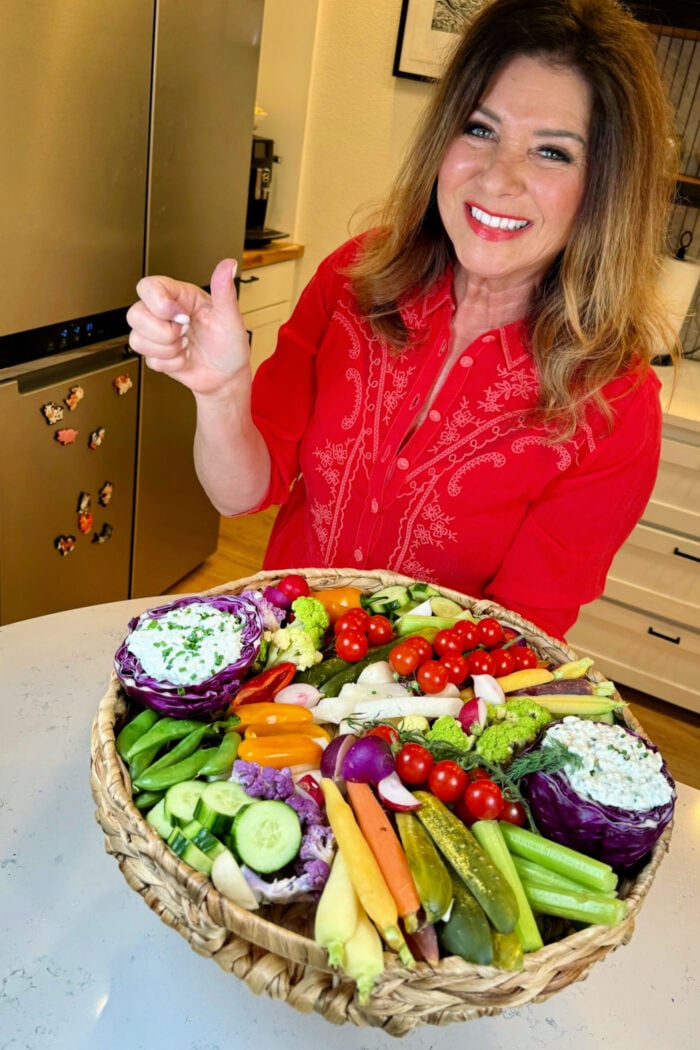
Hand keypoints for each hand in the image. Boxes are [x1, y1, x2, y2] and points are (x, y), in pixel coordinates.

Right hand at [126, 258, 250, 395]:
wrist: (226, 374)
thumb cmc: (229, 344)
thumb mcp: (230, 316)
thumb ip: (224, 290)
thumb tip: (228, 265)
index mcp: (179, 296)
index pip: (148, 287)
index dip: (160, 304)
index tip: (183, 316)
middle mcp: (163, 313)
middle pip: (135, 314)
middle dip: (165, 332)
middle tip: (186, 333)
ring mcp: (156, 334)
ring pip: (137, 340)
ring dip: (169, 350)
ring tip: (186, 345)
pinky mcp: (155, 355)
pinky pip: (149, 361)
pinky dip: (171, 363)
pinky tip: (183, 357)